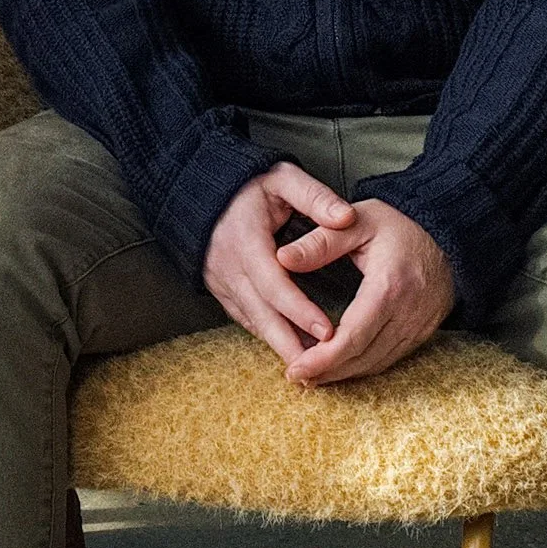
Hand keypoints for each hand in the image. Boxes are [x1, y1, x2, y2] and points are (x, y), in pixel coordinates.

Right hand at [204, 162, 360, 372]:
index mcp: (244, 238)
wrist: (201, 188)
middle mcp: (227, 264)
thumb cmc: (248, 182)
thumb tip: (346, 217)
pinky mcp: (219, 288)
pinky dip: (267, 335)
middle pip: (261, 312)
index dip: (299, 309)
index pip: (273, 282)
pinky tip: (291, 349)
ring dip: (281, 345)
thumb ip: (315, 196)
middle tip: (321, 368)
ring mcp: (220, 279)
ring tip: (313, 369)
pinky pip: (244, 317)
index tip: (327, 331)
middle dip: (290, 343)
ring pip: (252, 320)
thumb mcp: (282, 177)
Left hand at [276, 197, 454, 385]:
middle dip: (328, 371)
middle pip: (364, 356)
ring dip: (343, 373)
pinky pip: (388, 359)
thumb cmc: (396, 227)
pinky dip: (361, 366)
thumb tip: (282, 259)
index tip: (296, 367)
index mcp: (390, 286)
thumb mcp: (356, 221)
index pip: (354, 334)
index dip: (323, 357)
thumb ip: (319, 241)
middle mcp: (408, 314)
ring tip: (310, 376)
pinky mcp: (420, 335)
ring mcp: (418, 328)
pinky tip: (338, 366)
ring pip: (376, 363)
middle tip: (295, 376)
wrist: (446, 238)